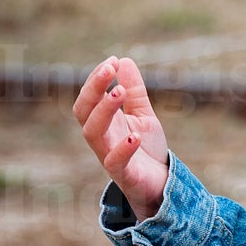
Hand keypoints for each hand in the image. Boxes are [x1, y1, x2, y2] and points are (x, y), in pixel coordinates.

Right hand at [73, 57, 170, 223]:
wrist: (162, 186)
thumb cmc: (147, 151)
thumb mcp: (143, 115)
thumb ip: (134, 91)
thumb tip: (124, 60)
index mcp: (104, 123)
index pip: (88, 98)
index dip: (96, 79)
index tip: (113, 61)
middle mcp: (102, 138)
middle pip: (83, 112)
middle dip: (93, 89)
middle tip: (109, 70)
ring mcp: (109, 156)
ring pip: (93, 133)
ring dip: (104, 111)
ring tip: (119, 92)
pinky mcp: (124, 175)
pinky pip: (115, 162)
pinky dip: (122, 148)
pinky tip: (133, 135)